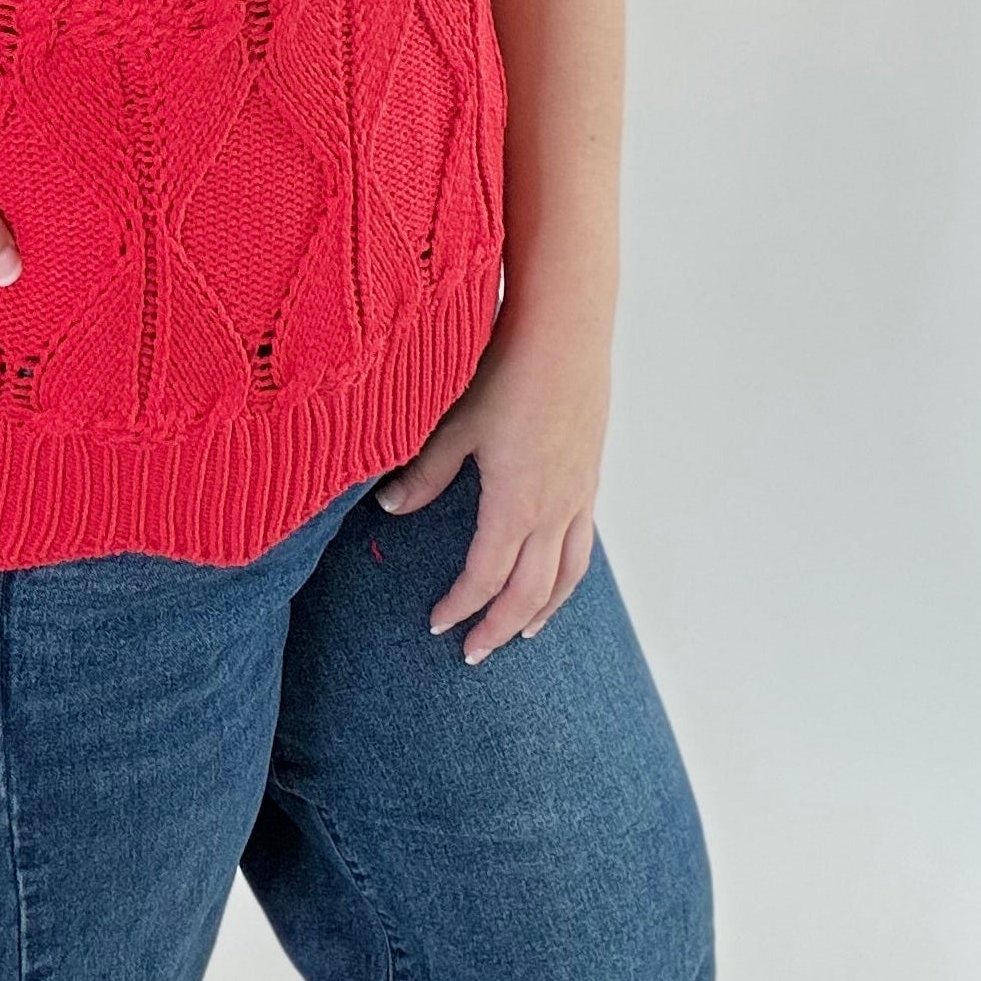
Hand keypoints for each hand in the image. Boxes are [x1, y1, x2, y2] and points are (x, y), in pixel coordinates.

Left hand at [373, 309, 610, 661]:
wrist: (565, 327)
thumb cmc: (506, 368)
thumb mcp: (454, 423)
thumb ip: (423, 473)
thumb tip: (389, 507)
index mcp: (516, 503)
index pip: (485, 577)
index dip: (460, 607)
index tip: (436, 625)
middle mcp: (555, 508)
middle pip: (531, 591)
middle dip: (500, 626)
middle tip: (475, 652)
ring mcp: (579, 492)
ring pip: (568, 573)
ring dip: (544, 609)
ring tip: (524, 630)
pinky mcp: (591, 473)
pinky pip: (583, 541)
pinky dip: (569, 572)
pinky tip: (556, 568)